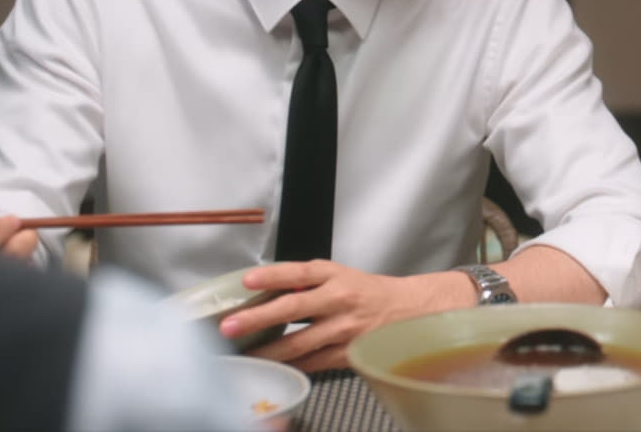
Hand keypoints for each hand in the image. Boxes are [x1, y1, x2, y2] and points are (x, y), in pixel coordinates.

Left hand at [219, 260, 476, 372]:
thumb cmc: (369, 293)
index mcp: (337, 277)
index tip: (247, 280)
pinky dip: (291, 366)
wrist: (411, 312)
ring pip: (300, 343)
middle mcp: (340, 301)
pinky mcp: (348, 354)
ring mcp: (344, 330)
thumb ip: (308, 282)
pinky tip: (272, 368)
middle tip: (230, 326)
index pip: (300, 273)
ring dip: (268, 351)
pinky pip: (313, 363)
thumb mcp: (341, 276)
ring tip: (244, 355)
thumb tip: (265, 290)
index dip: (273, 276)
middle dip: (258, 318)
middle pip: (294, 309)